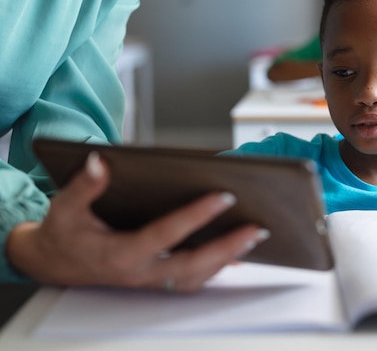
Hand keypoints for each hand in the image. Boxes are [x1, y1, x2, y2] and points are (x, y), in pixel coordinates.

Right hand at [6, 152, 269, 292]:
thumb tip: (100, 161)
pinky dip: (218, 268)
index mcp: (119, 254)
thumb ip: (83, 186)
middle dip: (227, 247)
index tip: (225, 196)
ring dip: (228, 259)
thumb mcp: (63, 208)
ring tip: (256, 236)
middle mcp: (140, 272)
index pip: (164, 234)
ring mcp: (151, 280)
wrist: (54, 264)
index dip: (195, 216)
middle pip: (192, 264)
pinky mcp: (158, 281)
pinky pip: (193, 279)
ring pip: (197, 276)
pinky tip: (240, 251)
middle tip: (257, 228)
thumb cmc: (64, 234)